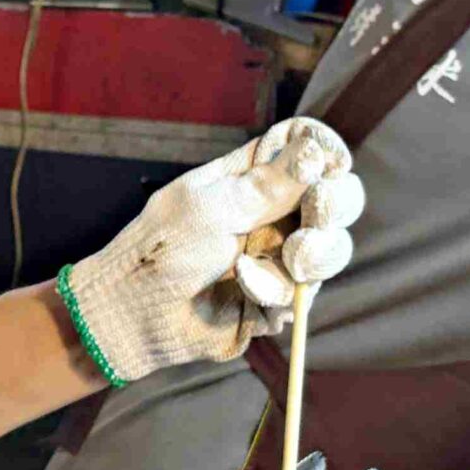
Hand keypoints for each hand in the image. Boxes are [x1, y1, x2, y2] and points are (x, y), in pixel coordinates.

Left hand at [61, 117, 366, 384]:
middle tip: (318, 212)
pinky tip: (246, 289)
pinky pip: (302, 295)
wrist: (135, 319)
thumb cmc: (159, 252)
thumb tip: (315, 150)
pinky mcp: (276, 300)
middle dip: (335, 204)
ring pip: (330, 249)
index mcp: (249, 176)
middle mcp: (270, 212)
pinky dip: (277, 292)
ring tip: (291, 260)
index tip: (332, 164)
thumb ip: (266, 186)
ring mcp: (277, 257)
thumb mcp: (209, 210)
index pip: (304, 149)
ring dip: (316, 253)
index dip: (325, 152)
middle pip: (334, 196)